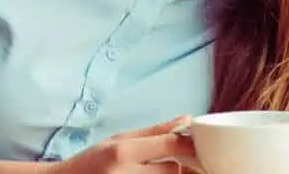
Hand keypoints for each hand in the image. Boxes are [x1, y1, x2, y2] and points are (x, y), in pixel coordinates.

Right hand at [44, 116, 194, 173]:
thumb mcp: (118, 139)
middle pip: (173, 170)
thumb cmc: (91, 161)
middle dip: (182, 164)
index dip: (189, 144)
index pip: (170, 146)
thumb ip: (154, 132)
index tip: (198, 142)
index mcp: (122, 153)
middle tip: (183, 159)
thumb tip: (186, 119)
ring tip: (159, 168)